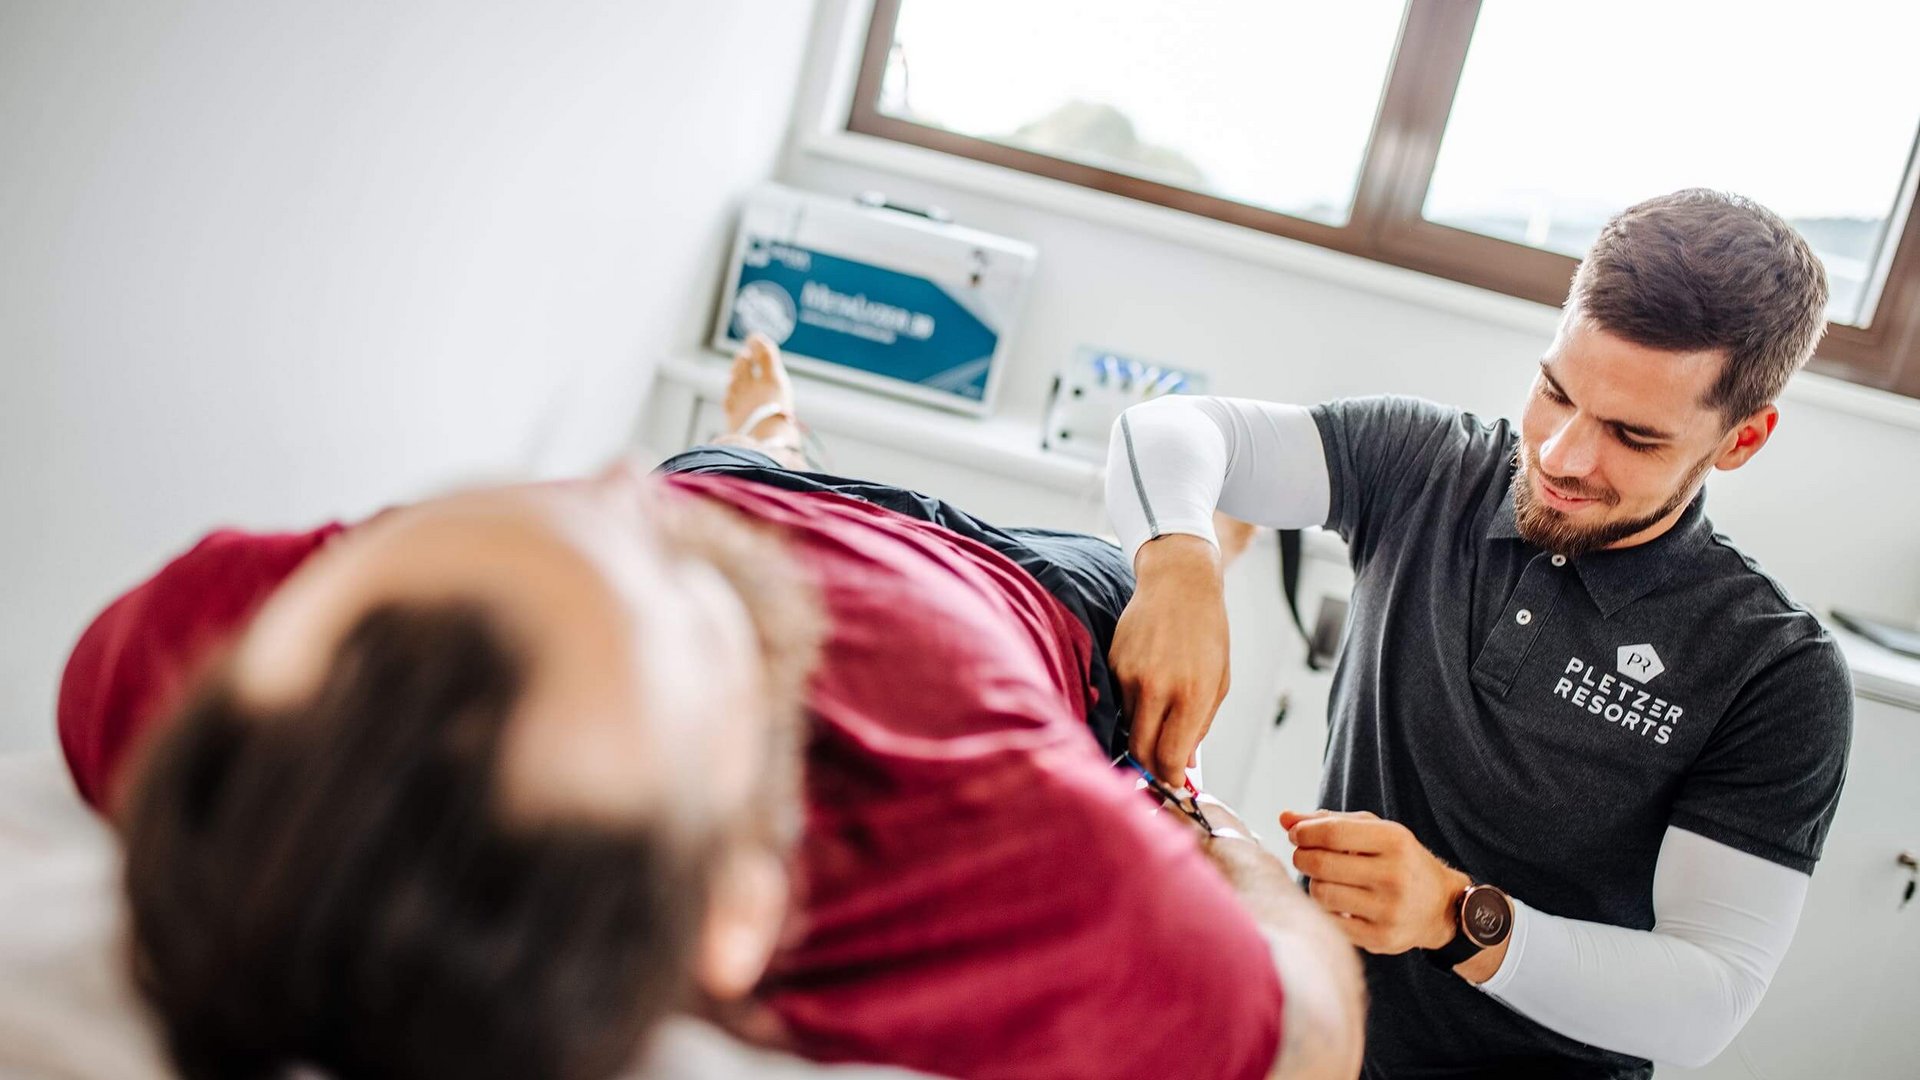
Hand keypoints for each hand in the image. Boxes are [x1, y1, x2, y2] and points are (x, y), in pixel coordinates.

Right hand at [1110, 534, 1229, 788]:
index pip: (1170, 757)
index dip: (1170, 777)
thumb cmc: (1206, 631)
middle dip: (1151, 765)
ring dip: (1143, 731)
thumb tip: (1186, 762)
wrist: (1179, 583)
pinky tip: (1147, 681)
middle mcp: (1156, 688)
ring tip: (1159, 712)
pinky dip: (1133, 703)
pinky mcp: (1112, 664)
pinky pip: (1119, 701)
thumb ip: (1201, 724)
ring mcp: (1129, 676)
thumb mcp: (1218, 681)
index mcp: (1190, 695)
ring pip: (1129, 726)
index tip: (1172, 782)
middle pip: (1141, 751)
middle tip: (1160, 766)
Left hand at [1281, 809, 1468, 955]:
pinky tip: (1337, 902)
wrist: (1440, 906)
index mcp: (1395, 841)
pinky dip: (1325, 910)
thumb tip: (1284, 817)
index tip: (1296, 835)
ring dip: (1314, 884)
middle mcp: (1394, 876)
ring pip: (1321, 894)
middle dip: (1302, 857)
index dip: (1303, 833)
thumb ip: (1329, 822)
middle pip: (1321, 865)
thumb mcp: (1374, 832)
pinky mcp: (1380, 939)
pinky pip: (1330, 922)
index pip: (1332, 833)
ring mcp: (1388, 910)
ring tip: (1326, 880)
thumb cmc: (1398, 861)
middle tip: (1304, 856)